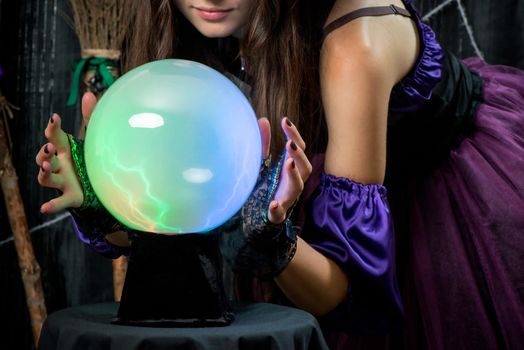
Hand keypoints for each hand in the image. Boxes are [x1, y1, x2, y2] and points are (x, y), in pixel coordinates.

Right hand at [36, 93, 96, 213]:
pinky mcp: (71, 197)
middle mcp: (59, 164)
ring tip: (45, 167)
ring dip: (43, 173)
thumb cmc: (89, 159)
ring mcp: (63, 181)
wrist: (97, 187)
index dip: (53, 127)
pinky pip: (59, 202)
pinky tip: (44, 208)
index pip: (54, 136)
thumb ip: (90, 118)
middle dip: (43, 152)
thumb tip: (88, 93)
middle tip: (49, 146)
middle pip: (44, 157)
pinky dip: (52, 206)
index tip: (55, 117)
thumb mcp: (91, 139)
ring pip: (46, 178)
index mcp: (64, 149)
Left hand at [258, 117, 311, 222]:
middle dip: (299, 155)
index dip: (294, 135)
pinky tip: (273, 204)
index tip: (285, 120)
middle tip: (290, 143)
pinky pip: (279, 214)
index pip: (298, 149)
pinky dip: (277, 209)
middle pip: (305, 168)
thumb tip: (262, 119)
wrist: (257, 218)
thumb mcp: (262, 163)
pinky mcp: (276, 215)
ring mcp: (286, 199)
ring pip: (297, 189)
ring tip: (287, 163)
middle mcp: (291, 183)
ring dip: (294, 176)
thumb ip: (263, 144)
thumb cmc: (264, 188)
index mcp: (289, 169)